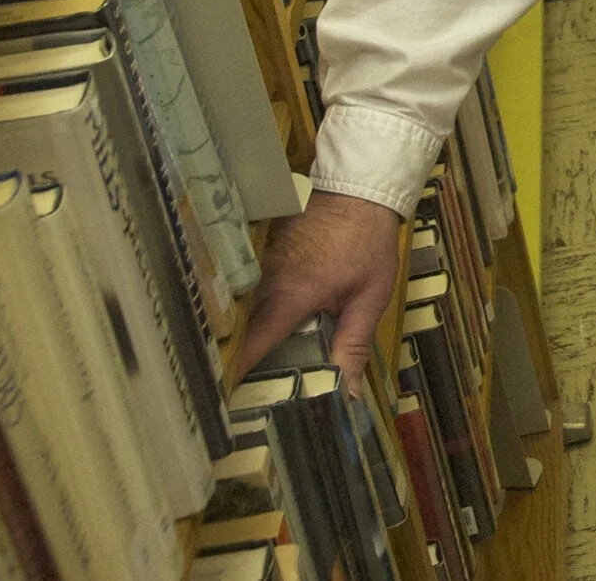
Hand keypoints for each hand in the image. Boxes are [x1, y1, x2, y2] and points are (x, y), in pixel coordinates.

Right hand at [234, 190, 403, 393]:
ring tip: (231, 374)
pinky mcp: (256, 254)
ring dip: (233, 339)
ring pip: (236, 312)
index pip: (251, 346)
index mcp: (289, 297)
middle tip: (227, 399)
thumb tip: (347, 393)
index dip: (235, 378)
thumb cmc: (368, 244)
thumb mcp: (370, 297)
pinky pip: (243, 292)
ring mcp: (256, 266)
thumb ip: (353, 345)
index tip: (225, 406)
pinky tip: (244, 334)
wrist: (358, 188)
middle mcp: (263, 283)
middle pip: (236, 333)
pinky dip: (242, 314)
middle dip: (228, 366)